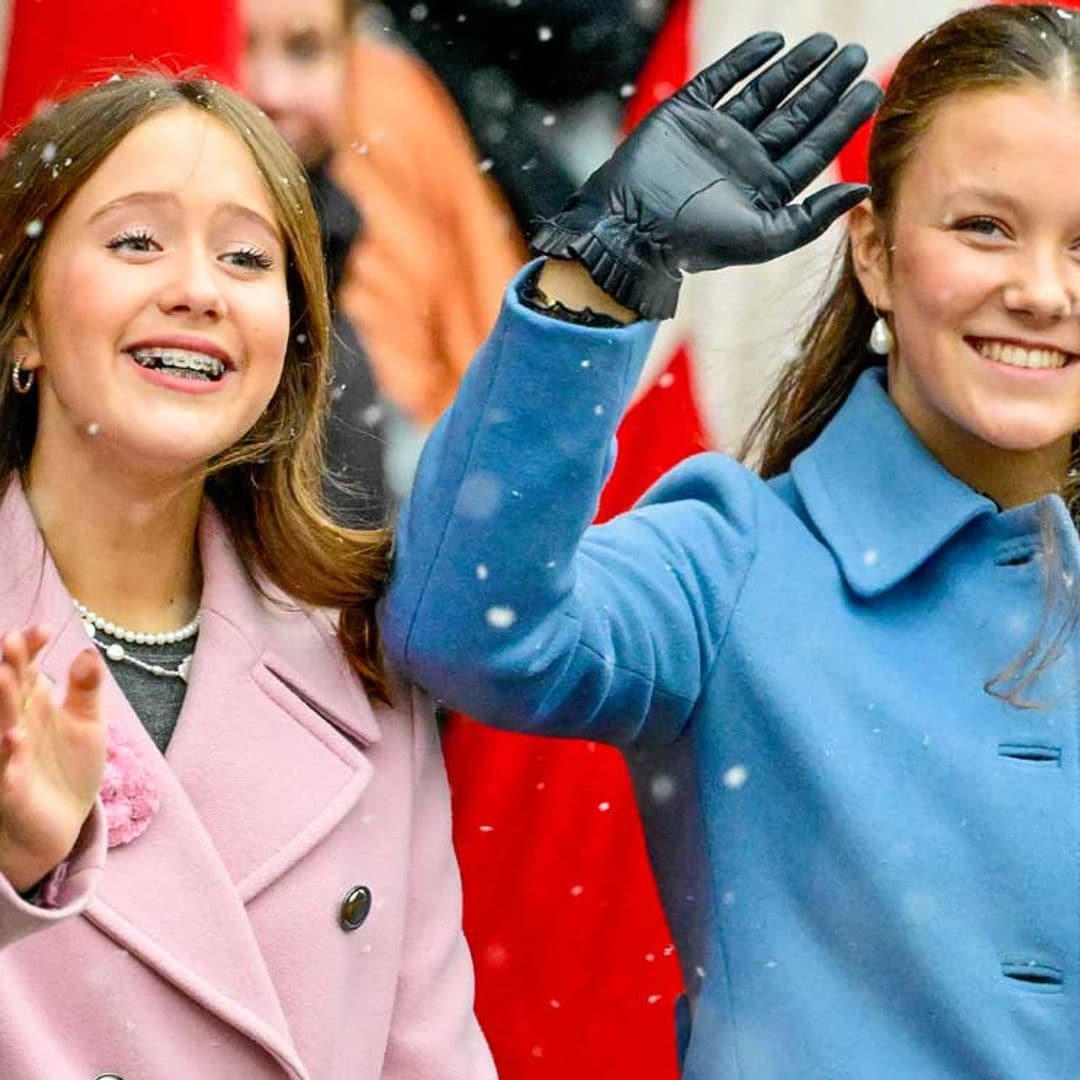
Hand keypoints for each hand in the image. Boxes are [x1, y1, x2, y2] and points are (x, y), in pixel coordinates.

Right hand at [0, 627, 104, 892]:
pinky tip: (14, 738)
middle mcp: (15, 726)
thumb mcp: (88, 724)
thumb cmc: (69, 769)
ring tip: (6, 677)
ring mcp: (9, 757)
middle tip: (12, 640)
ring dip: (3, 703)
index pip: (27, 671)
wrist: (61, 824)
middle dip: (10, 668)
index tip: (44, 629)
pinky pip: (6, 771)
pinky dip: (9, 755)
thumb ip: (87, 689)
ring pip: (2, 726)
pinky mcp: (11, 789)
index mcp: (33, 706)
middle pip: (10, 692)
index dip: (31, 650)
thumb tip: (88, 652)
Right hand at [532, 32, 882, 318]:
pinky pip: (720, 79)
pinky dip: (745, 59)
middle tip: (855, 56)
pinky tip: (773, 42)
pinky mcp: (686, 114)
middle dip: (826, 85)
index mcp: (765, 190)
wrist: (634, 228)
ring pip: (764, 92)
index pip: (813, 147)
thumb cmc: (698, 242)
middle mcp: (744, 160)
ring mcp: (716, 135)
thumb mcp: (766, 238)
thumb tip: (863, 189)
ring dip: (794, 67)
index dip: (842, 119)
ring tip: (825, 43)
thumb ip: (814, 216)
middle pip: (795, 115)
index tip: (870, 89)